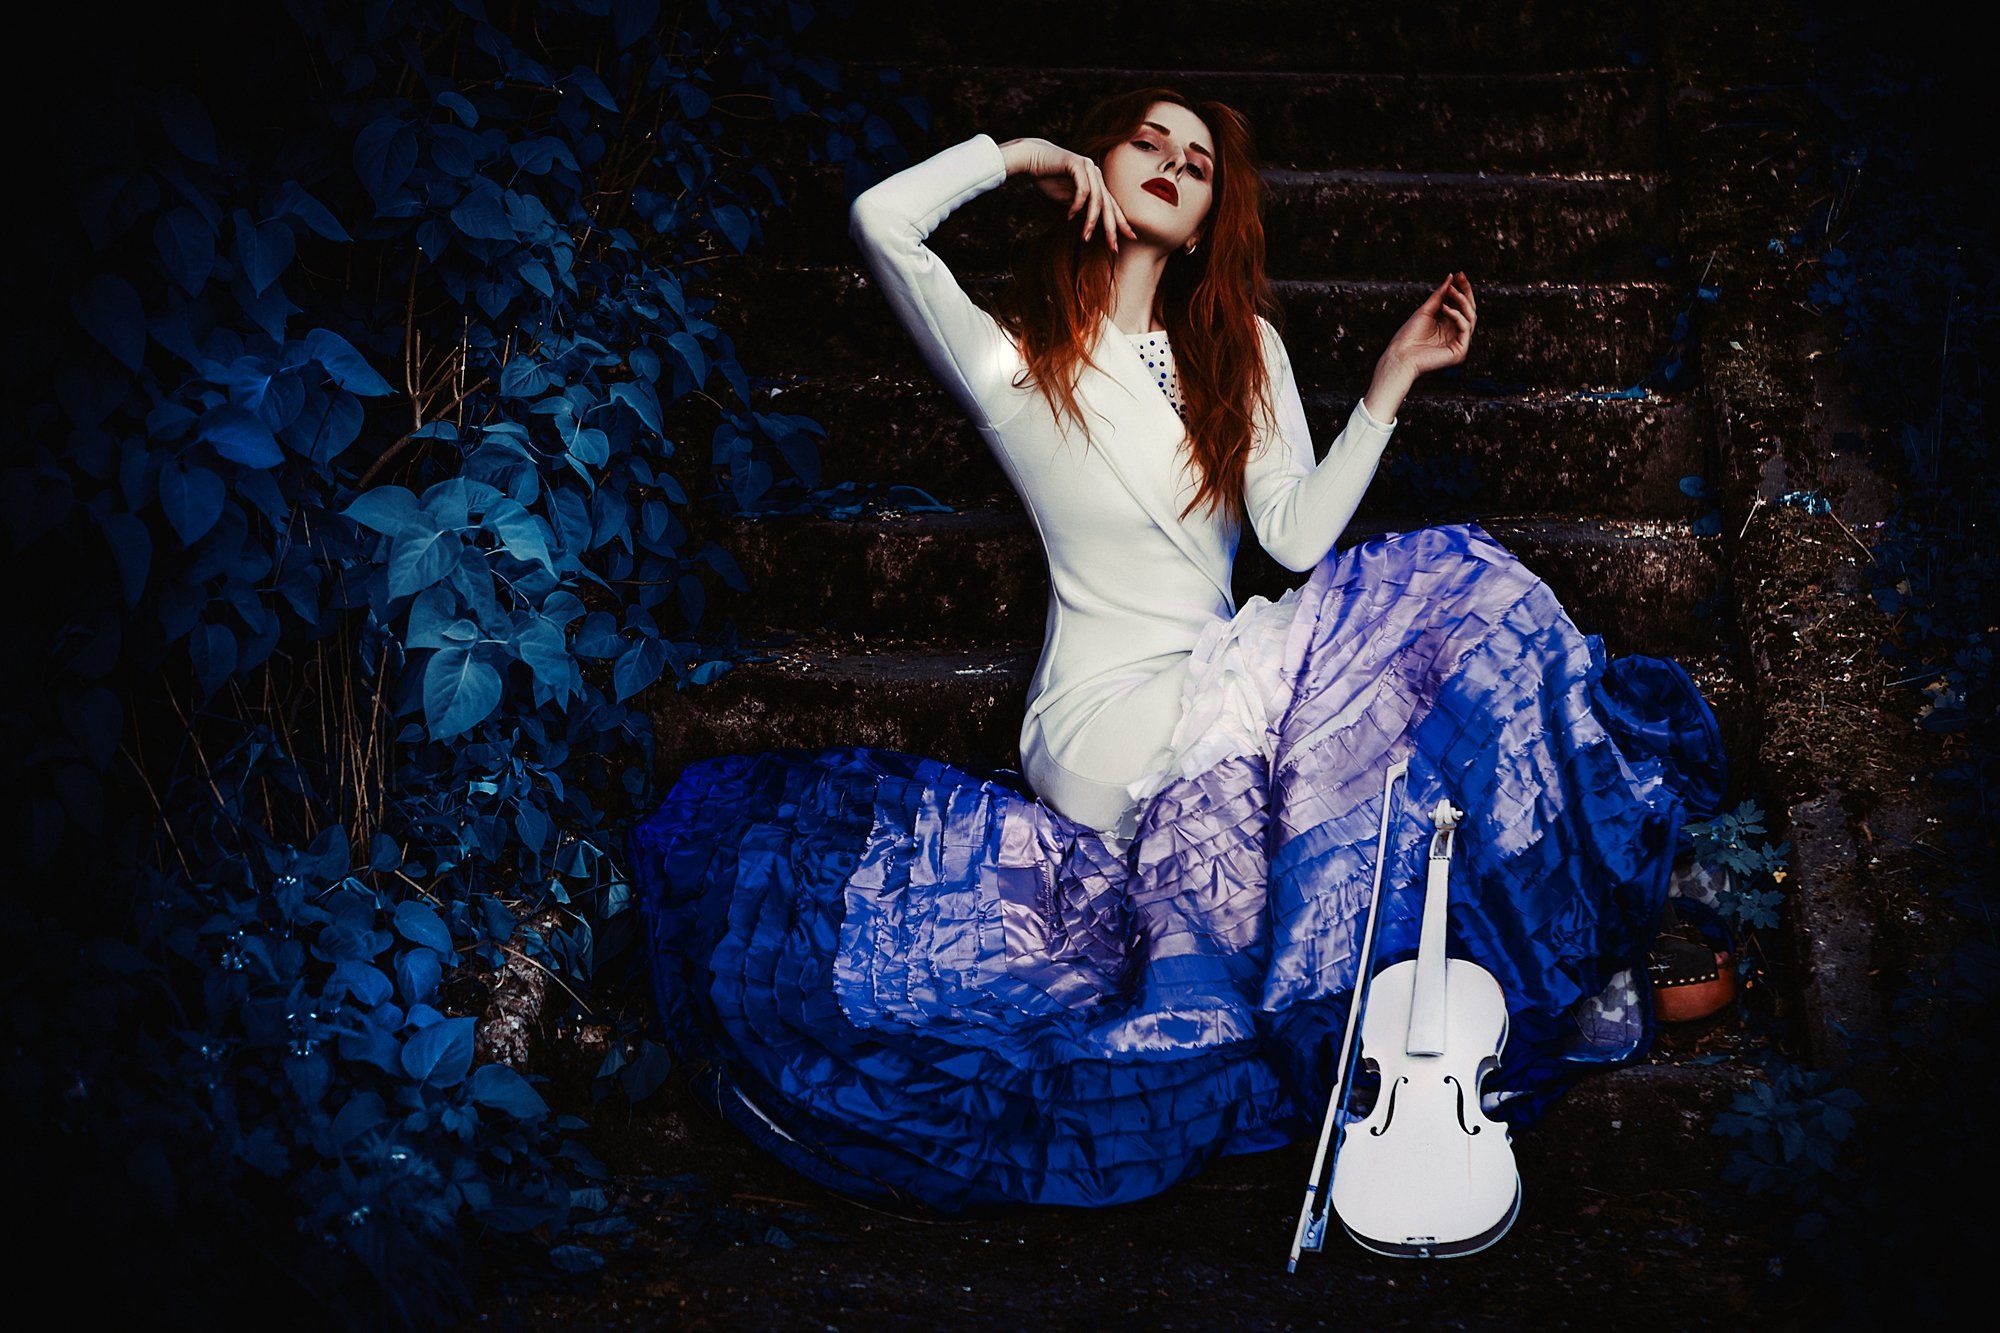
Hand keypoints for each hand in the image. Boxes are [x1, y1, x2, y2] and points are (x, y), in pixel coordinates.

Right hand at [1001, 136, 1136, 251]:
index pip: (1112, 205)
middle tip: (1113, 246)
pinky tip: (1069, 216)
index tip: (1130, 238)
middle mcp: (1096, 174)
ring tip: (1084, 237)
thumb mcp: (1068, 199)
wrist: (1032, 158)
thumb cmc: (1048, 178)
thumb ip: (1082, 209)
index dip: (1121, 222)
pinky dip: (1077, 206)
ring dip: (1091, 220)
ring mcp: (1088, 167)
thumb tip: (1091, 225)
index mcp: (1096, 182)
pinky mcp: (1078, 164)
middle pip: (1109, 205)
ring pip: (1097, 200)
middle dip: (1112, 227)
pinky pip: (1083, 190)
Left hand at [1382, 272, 1476, 377]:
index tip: (1459, 274)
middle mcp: (1456, 334)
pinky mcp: (1459, 352)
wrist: (1400, 357)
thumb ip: (1440, 295)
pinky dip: (1457, 316)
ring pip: (1471, 317)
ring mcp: (1459, 343)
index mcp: (1448, 325)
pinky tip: (1445, 309)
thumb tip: (1451, 277)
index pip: (1460, 305)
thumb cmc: (1409, 336)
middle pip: (1469, 310)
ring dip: (1462, 301)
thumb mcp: (1426, 310)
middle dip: (1466, 292)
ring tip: (1451, 291)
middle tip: (1461, 277)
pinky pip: (1465, 328)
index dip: (1461, 289)